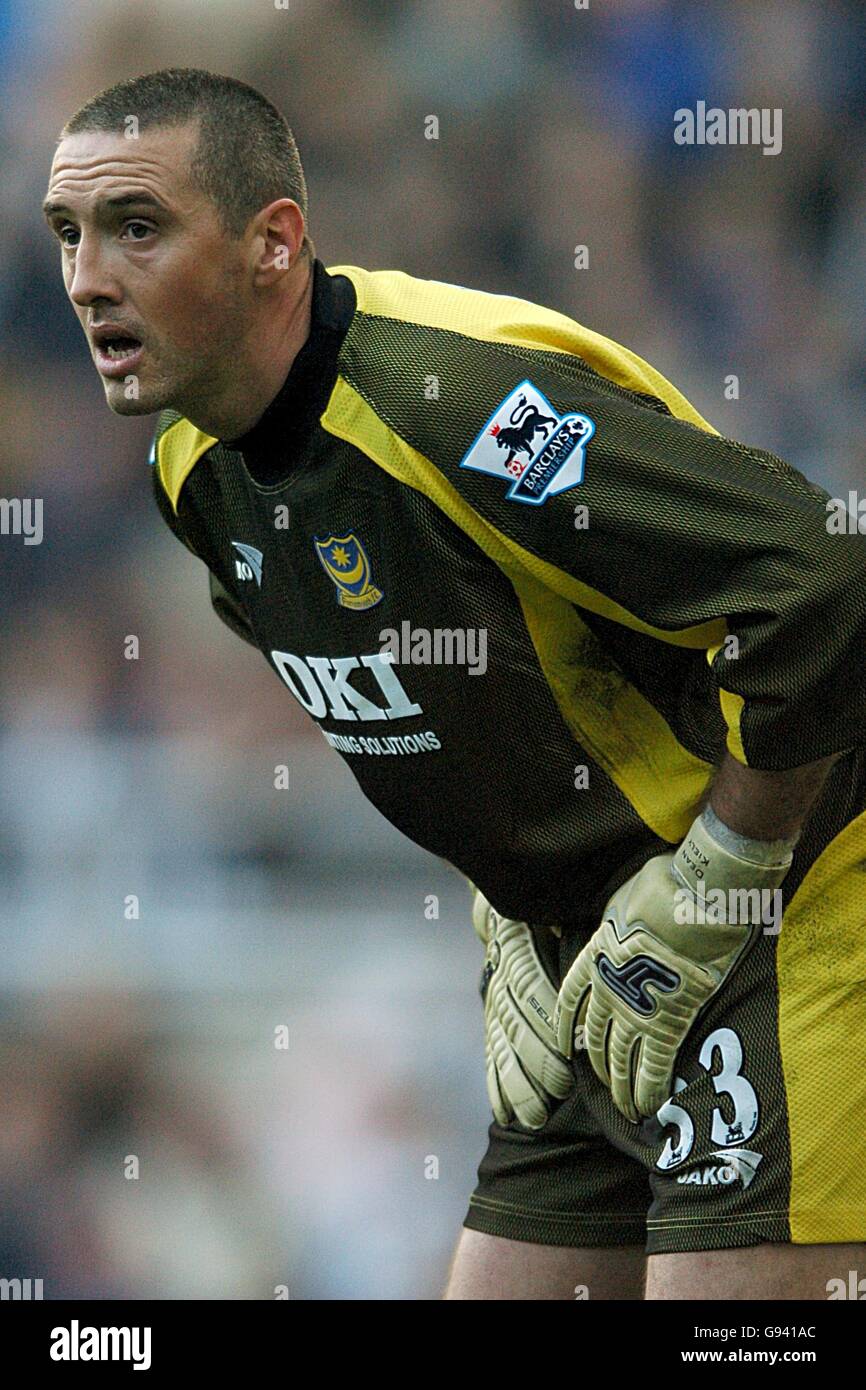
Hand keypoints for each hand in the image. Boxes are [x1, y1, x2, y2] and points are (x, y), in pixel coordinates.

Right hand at [472, 887, 572, 1129]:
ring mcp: (493, 1001)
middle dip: (535, 1062)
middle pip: (514, 1023)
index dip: (543, 1020)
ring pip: (501, 1045)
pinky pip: (491, 1053)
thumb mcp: (555, 904)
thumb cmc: (546, 905)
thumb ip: (565, 918)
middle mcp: (500, 978)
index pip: (528, 986)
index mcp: (519, 945)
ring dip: (516, 1085)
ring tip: (535, 1118)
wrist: (507, 901)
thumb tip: (575, 926)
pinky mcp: (492, 1017)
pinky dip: (497, 1086)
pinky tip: (505, 1115)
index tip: (566, 1049)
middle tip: (558, 1094)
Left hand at [554, 812, 792, 1122]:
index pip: (569, 1001)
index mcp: (593, 958)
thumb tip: (619, 909)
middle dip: (599, 1065)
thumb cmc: (664, 886)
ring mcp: (635, 1010)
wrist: (693, 899)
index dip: (566, 1025)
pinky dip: (650, 1090)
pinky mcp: (668, 1024)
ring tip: (626, 1109)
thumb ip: (617, 914)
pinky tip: (649, 1108)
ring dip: (621, 1088)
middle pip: (595, 1037)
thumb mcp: (622, 896)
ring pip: (620, 1060)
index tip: (566, 1043)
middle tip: (604, 1086)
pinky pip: (654, 1067)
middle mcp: (607, 990)